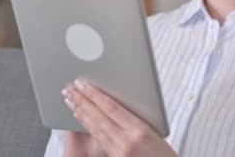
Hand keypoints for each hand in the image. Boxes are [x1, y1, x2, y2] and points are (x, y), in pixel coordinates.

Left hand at [62, 79, 176, 156]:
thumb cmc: (165, 156)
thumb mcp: (156, 132)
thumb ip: (136, 120)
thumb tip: (118, 106)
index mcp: (140, 130)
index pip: (112, 108)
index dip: (94, 95)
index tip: (83, 84)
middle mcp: (127, 141)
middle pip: (99, 117)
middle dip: (82, 101)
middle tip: (69, 89)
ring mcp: (119, 152)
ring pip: (96, 129)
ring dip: (81, 113)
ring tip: (70, 101)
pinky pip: (99, 139)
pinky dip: (88, 127)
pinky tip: (80, 118)